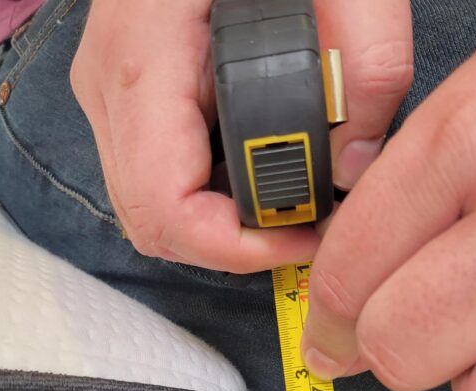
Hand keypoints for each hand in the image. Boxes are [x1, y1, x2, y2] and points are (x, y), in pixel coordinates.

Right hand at [70, 0, 412, 270]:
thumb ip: (366, 64)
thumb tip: (356, 165)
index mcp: (145, 58)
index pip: (166, 206)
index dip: (240, 246)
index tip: (307, 234)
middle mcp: (110, 86)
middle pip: (153, 223)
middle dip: (236, 245)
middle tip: (309, 226)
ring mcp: (109, 92)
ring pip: (150, 209)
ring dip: (222, 226)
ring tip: (293, 200)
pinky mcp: (127, 95)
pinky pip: (155, 176)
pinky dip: (208, 197)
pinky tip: (260, 170)